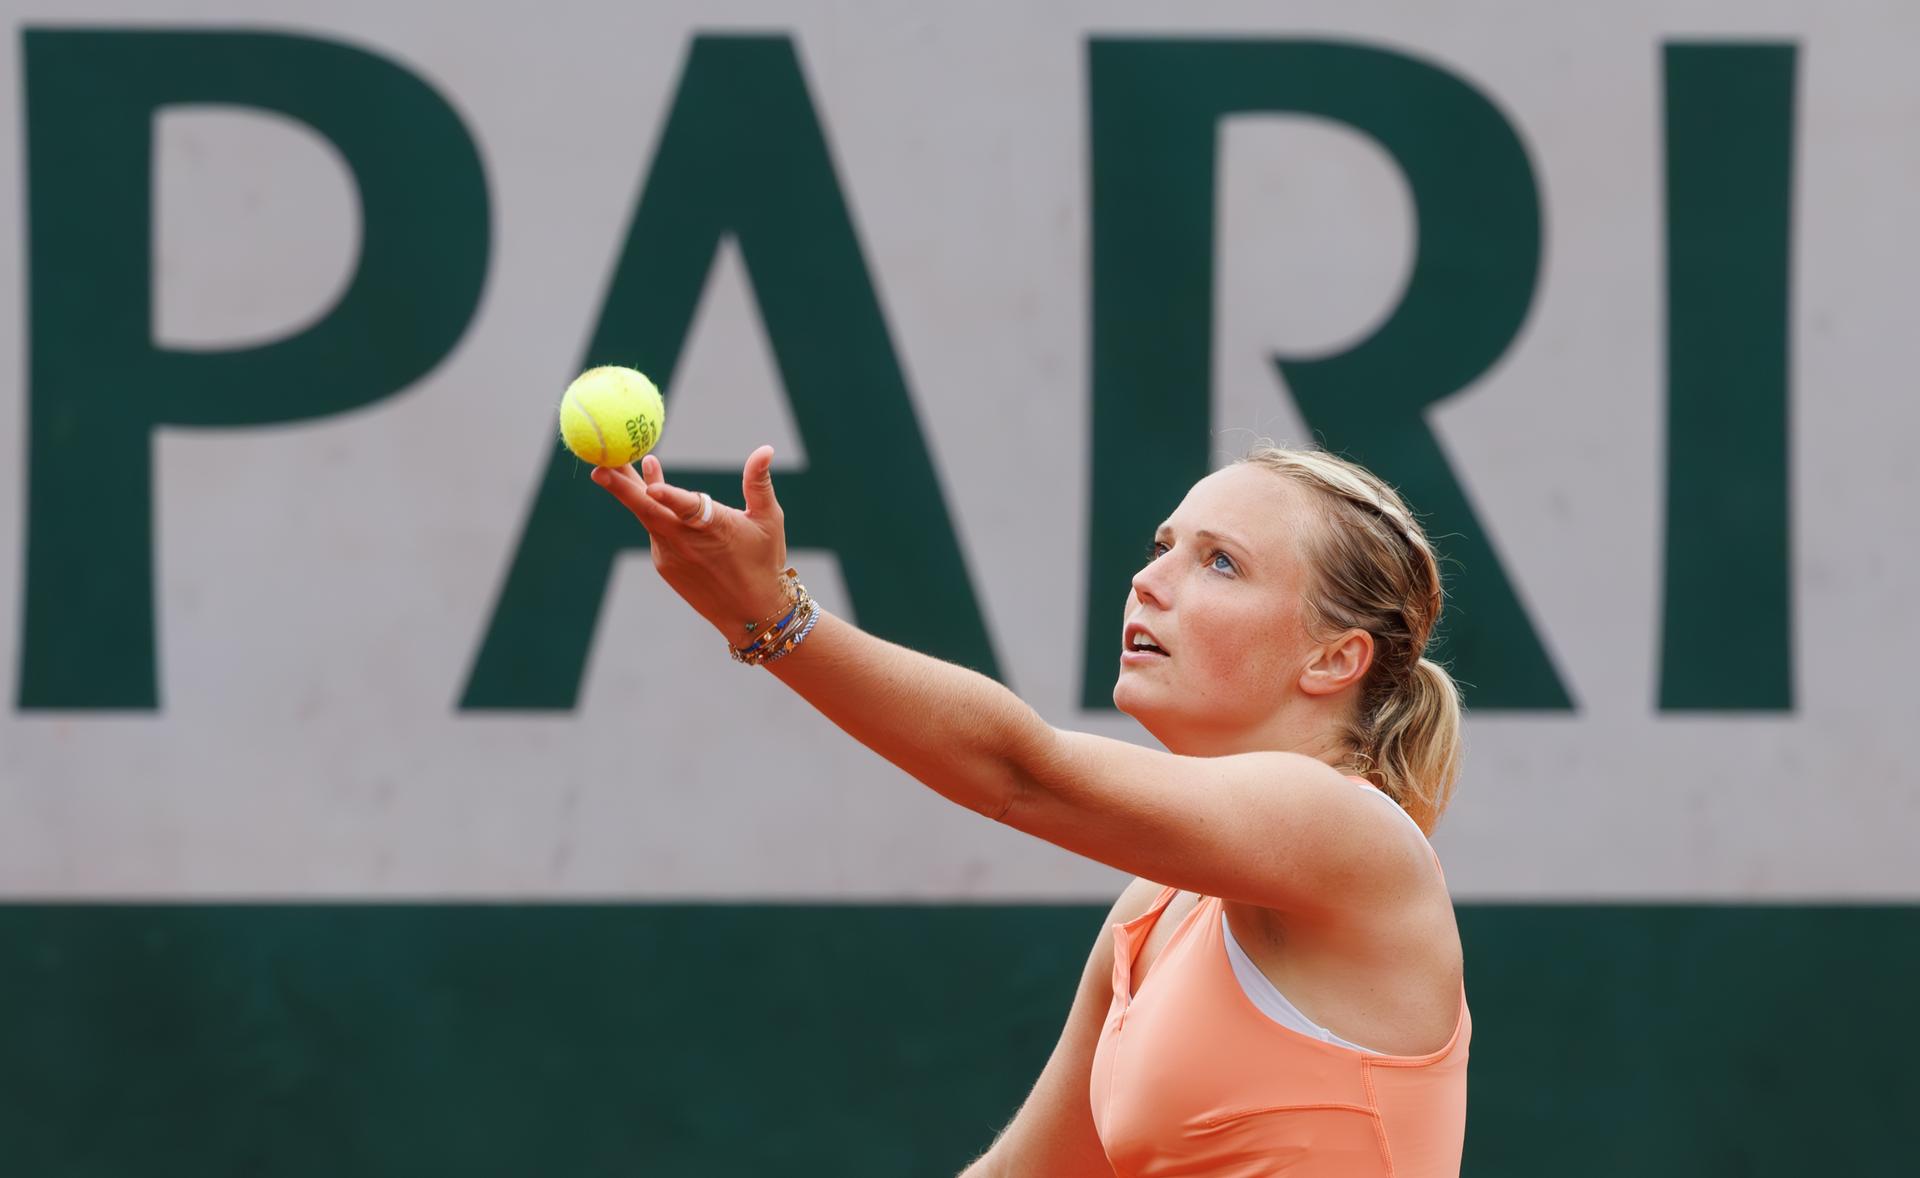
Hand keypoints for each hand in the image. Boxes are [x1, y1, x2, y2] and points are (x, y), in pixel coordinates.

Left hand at [591, 445, 792, 639]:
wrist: (750, 613)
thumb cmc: (763, 562)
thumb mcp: (768, 520)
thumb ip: (758, 482)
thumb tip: (766, 449)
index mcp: (714, 528)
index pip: (687, 507)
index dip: (669, 494)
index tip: (650, 480)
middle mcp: (686, 542)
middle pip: (647, 510)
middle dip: (620, 488)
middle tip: (599, 466)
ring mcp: (671, 555)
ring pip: (647, 516)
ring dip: (630, 491)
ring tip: (612, 466)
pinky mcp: (664, 564)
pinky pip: (654, 530)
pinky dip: (651, 510)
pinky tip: (650, 490)